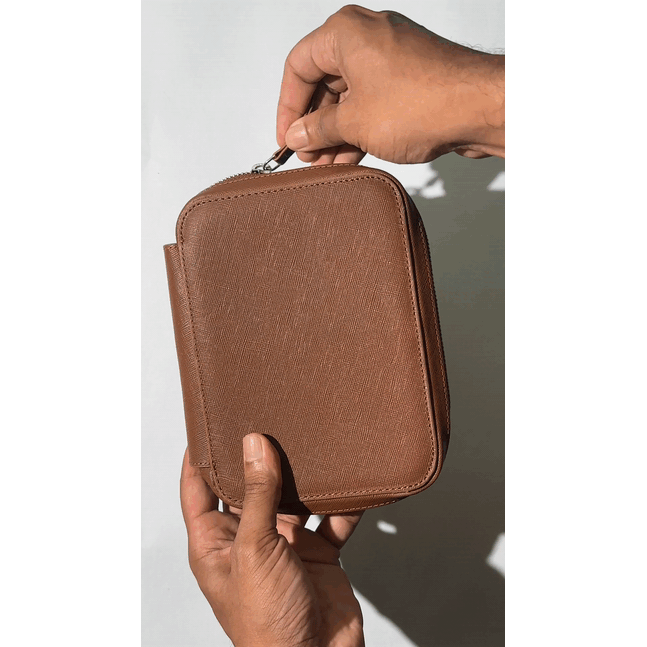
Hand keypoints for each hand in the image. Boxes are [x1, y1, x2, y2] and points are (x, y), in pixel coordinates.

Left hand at [180, 433, 364, 646]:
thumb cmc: (267, 623)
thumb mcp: (254, 550)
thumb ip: (257, 496)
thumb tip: (254, 445)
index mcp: (216, 543)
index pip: (198, 491)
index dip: (199, 458)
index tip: (207, 424)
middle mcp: (249, 540)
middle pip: (250, 488)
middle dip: (260, 459)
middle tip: (268, 421)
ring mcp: (285, 547)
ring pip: (292, 499)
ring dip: (303, 478)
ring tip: (310, 442)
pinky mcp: (317, 553)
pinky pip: (330, 519)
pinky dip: (341, 503)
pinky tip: (350, 481)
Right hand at [277, 4, 503, 164]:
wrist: (479, 108)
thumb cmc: (423, 102)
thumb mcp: (355, 122)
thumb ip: (319, 129)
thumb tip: (299, 135)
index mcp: (346, 33)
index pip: (298, 67)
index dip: (287, 107)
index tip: (287, 137)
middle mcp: (367, 39)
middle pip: (324, 83)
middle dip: (314, 125)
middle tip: (308, 155)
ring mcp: (391, 60)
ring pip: (349, 97)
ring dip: (336, 133)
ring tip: (327, 164)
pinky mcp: (409, 81)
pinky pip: (372, 104)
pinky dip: (358, 129)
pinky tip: (349, 158)